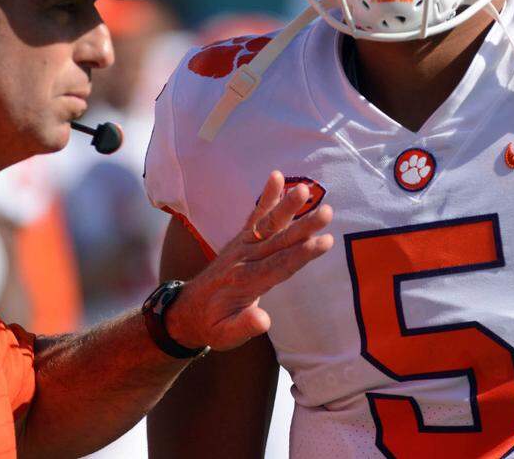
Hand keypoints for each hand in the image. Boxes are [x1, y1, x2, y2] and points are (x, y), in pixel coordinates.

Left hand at [165, 171, 332, 351]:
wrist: (187, 310)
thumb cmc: (212, 325)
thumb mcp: (224, 336)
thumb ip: (244, 327)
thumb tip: (264, 321)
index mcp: (245, 283)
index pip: (278, 266)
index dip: (302, 254)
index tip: (324, 242)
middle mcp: (244, 260)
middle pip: (278, 241)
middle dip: (303, 227)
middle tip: (327, 212)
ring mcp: (242, 247)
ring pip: (268, 224)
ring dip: (287, 206)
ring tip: (305, 189)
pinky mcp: (241, 239)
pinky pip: (255, 216)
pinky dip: (266, 197)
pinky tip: (277, 176)